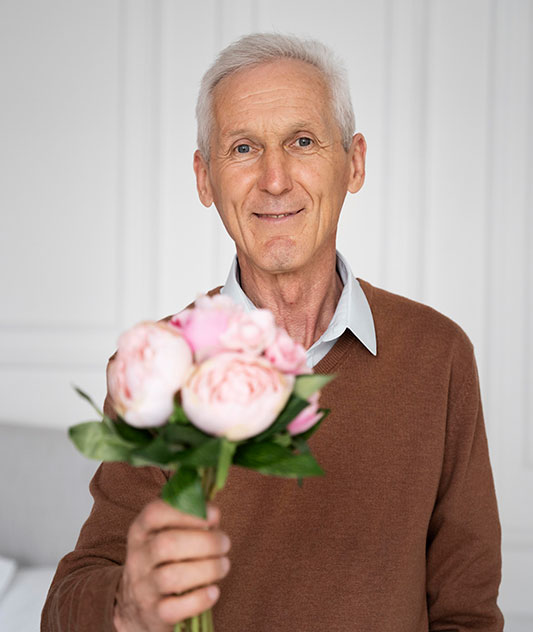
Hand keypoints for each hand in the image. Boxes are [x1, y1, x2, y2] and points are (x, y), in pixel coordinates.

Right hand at [113, 499, 230, 630]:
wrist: (135, 607)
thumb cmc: (163, 561)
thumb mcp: (164, 535)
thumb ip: (187, 521)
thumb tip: (213, 513)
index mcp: (140, 531)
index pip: (154, 513)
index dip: (187, 511)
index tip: (214, 515)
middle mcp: (138, 558)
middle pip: (167, 544)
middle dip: (205, 542)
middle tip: (225, 543)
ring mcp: (143, 588)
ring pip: (173, 577)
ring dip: (207, 569)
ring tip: (223, 565)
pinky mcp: (153, 615)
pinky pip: (175, 609)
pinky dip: (199, 599)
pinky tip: (213, 591)